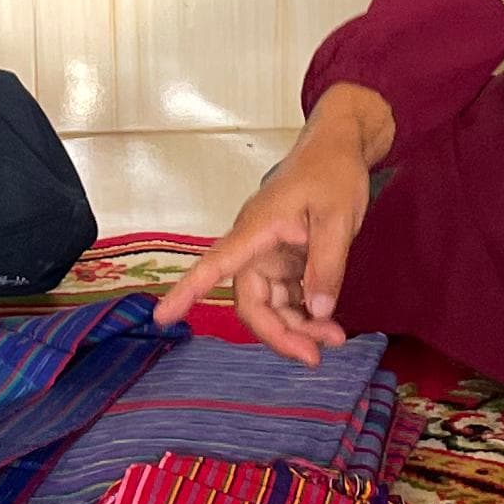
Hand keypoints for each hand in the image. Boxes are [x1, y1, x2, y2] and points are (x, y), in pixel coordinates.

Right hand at [154, 89, 387, 361]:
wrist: (340, 145)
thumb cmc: (333, 172)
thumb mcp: (338, 218)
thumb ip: (327, 266)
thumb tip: (318, 311)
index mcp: (256, 229)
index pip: (214, 265)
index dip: (188, 292)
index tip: (162, 317)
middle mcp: (254, 245)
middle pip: (251, 302)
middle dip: (279, 334)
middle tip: (315, 357)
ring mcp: (269, 254)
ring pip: (270, 305)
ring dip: (297, 328)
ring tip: (334, 340)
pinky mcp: (285, 259)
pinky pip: (286, 297)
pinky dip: (305, 315)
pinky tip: (328, 324)